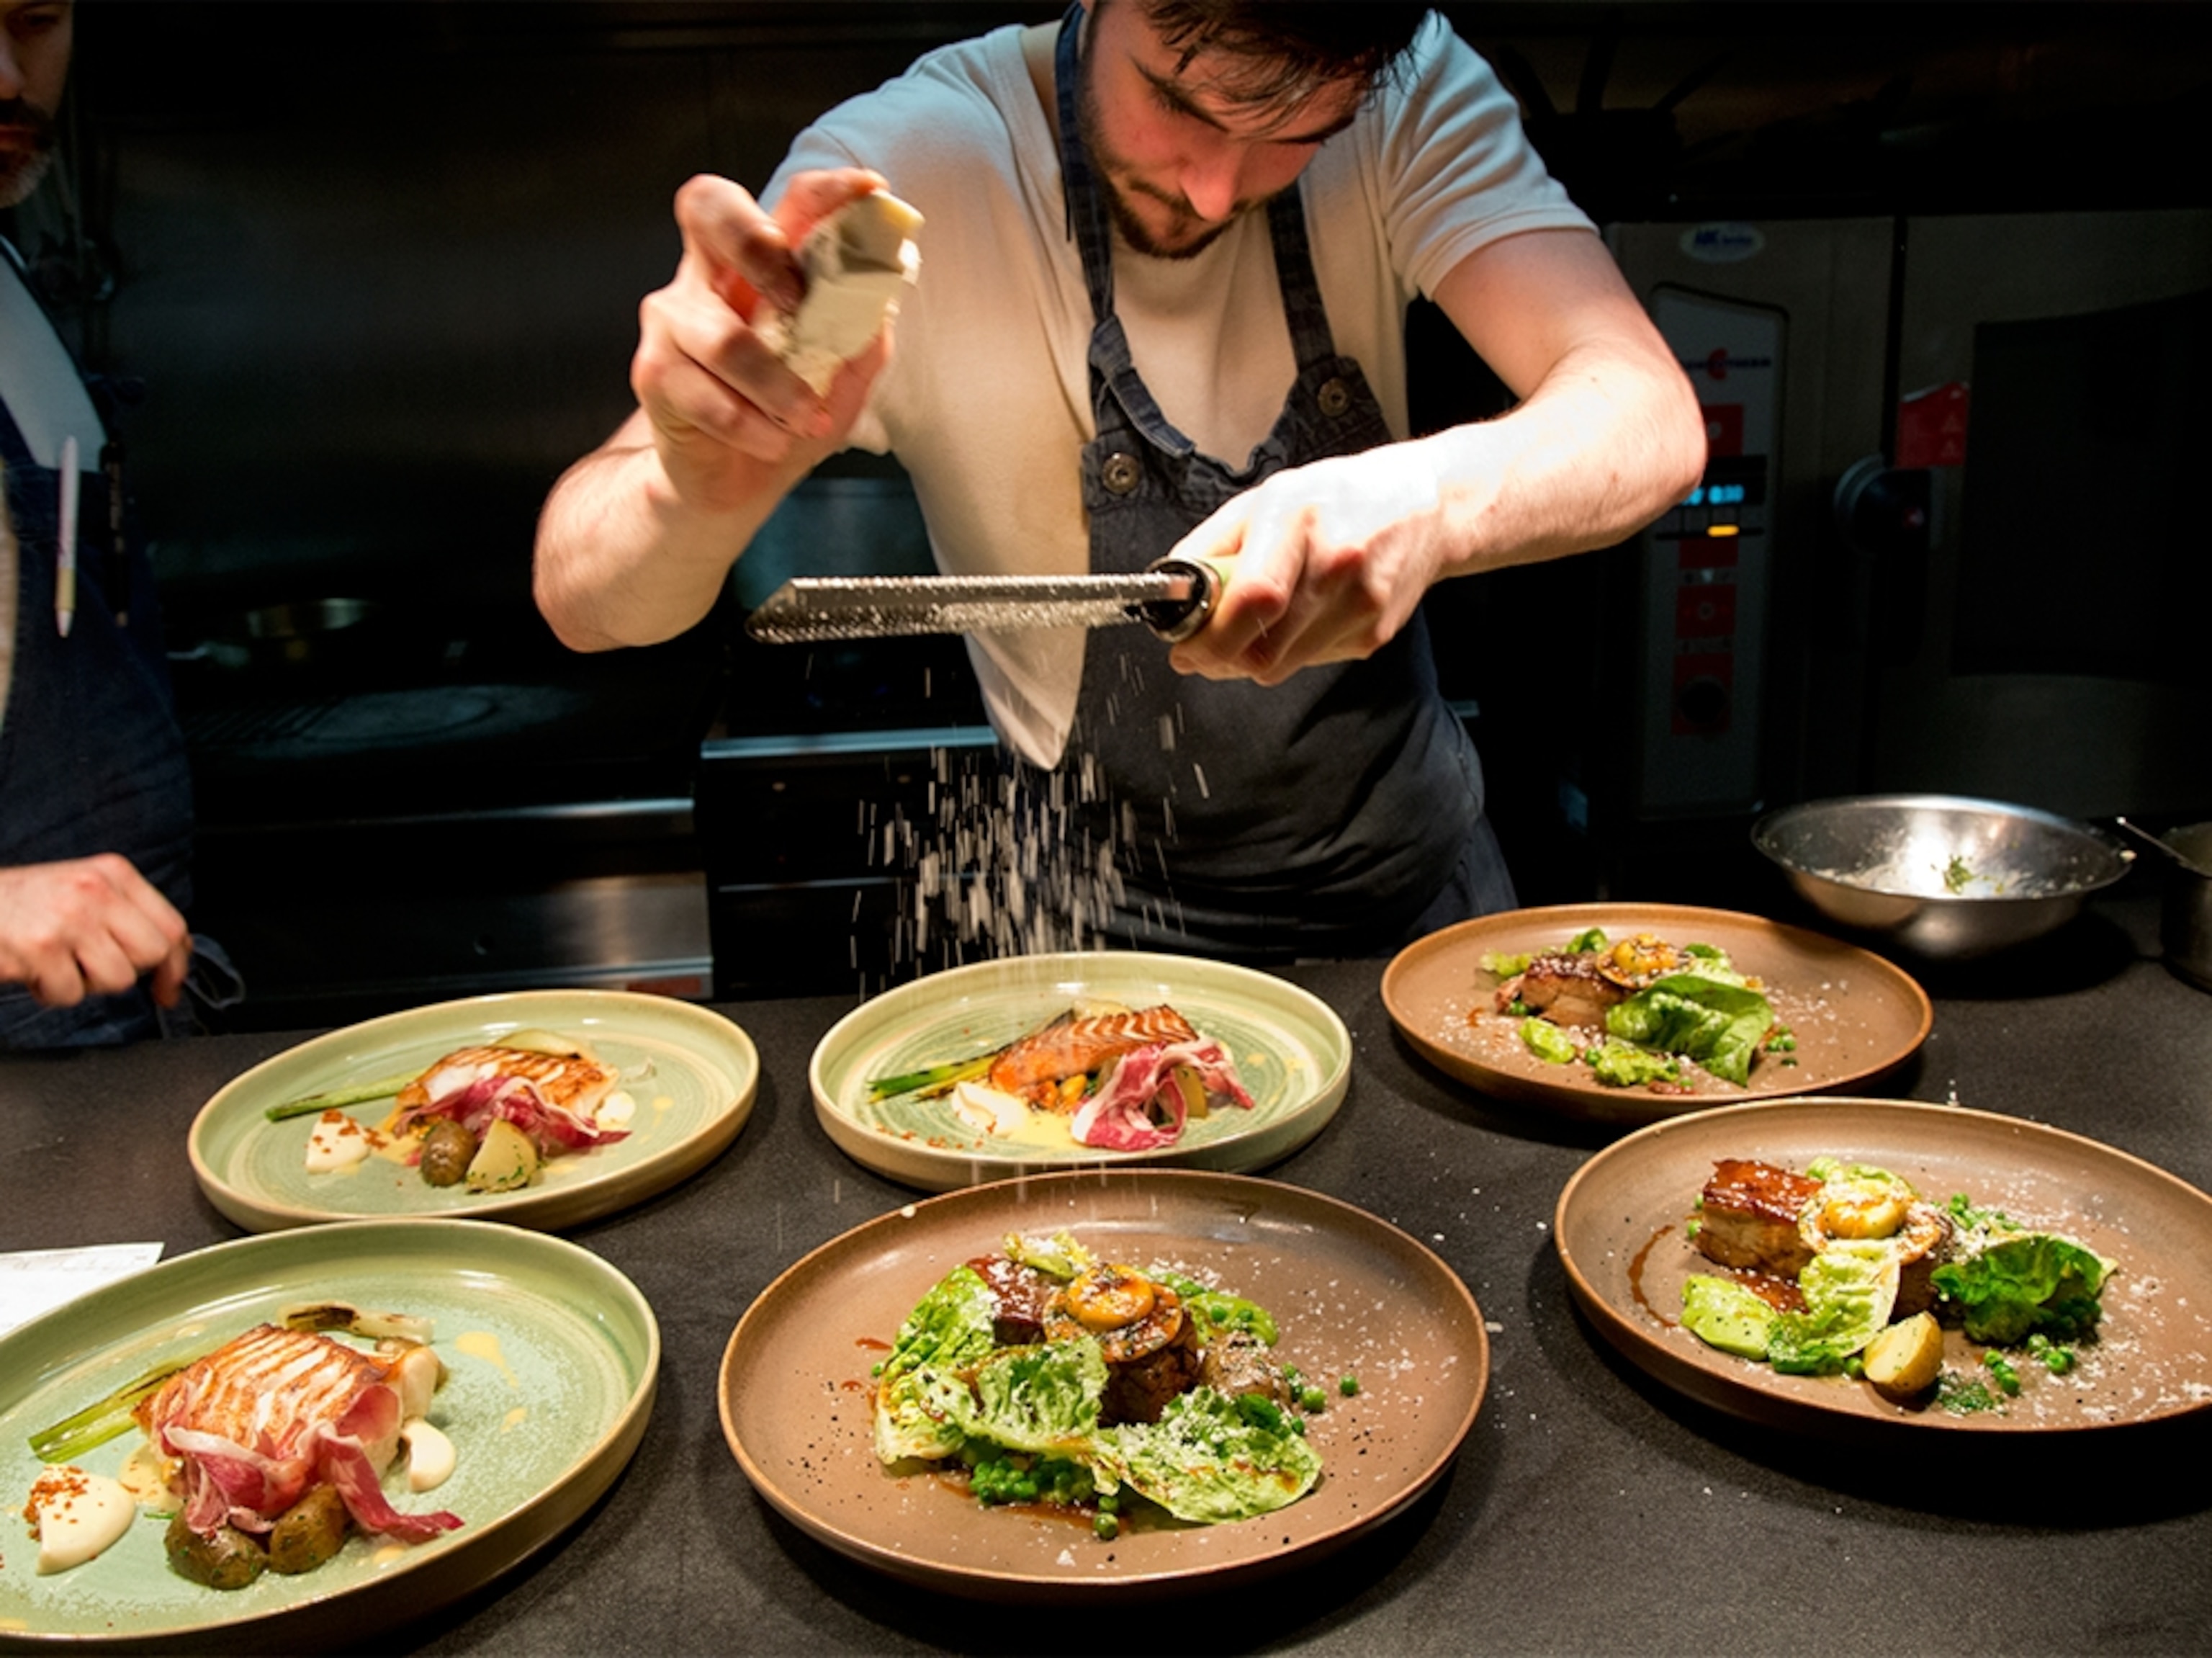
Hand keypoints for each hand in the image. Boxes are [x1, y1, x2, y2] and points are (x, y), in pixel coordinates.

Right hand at [0, 855, 192, 1008]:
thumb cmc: (22, 902)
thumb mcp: (83, 890)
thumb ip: (126, 914)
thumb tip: (174, 954)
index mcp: (113, 874)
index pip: (172, 925)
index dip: (177, 965)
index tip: (169, 989)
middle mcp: (96, 891)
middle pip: (152, 954)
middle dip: (126, 972)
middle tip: (91, 967)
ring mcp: (70, 918)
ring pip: (117, 979)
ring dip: (86, 984)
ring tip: (58, 964)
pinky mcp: (41, 947)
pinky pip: (71, 994)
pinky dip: (51, 992)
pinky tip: (34, 970)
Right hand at [633, 168, 894, 511]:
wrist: (735, 482)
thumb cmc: (786, 413)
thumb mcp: (843, 375)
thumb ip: (860, 333)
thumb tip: (881, 295)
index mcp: (762, 263)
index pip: (787, 203)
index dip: (826, 191)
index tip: (870, 190)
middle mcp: (709, 274)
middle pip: (708, 208)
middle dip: (756, 244)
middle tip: (796, 298)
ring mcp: (673, 318)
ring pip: (724, 336)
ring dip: (775, 385)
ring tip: (803, 419)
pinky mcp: (654, 371)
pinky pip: (707, 395)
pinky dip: (750, 425)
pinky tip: (771, 439)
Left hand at [1164, 443, 1452, 685]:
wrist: (1428, 506)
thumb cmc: (1338, 497)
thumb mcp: (1266, 499)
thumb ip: (1211, 546)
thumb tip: (1169, 591)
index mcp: (1299, 519)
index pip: (1254, 599)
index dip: (1210, 636)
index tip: (1183, 647)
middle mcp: (1337, 562)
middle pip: (1263, 648)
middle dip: (1219, 658)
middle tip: (1200, 649)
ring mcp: (1362, 604)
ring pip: (1282, 666)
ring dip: (1250, 658)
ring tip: (1248, 629)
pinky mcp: (1376, 634)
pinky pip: (1311, 662)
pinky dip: (1289, 651)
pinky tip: (1298, 618)